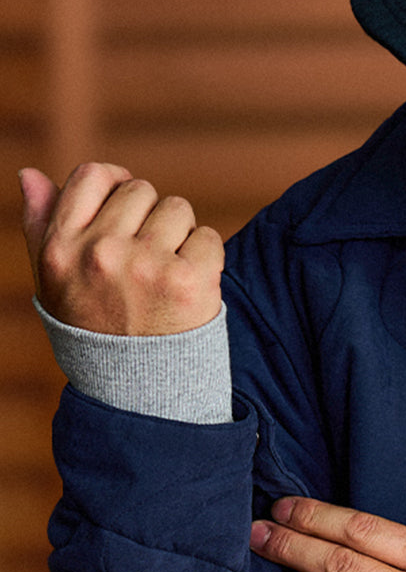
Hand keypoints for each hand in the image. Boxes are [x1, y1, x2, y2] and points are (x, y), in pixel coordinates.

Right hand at [18, 163, 223, 334]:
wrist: (139, 397)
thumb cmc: (96, 333)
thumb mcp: (54, 283)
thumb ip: (40, 225)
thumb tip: (31, 174)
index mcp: (61, 248)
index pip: (92, 175)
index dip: (116, 184)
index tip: (129, 211)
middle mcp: (100, 253)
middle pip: (141, 191)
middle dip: (151, 218)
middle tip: (148, 263)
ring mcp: (145, 266)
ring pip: (178, 209)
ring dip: (181, 236)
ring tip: (167, 278)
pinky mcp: (189, 282)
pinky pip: (208, 237)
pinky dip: (208, 259)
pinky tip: (191, 289)